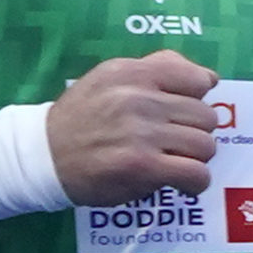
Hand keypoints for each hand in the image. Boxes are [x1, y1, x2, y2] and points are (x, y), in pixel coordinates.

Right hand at [43, 51, 219, 206]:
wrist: (44, 155)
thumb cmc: (83, 117)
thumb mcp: (111, 77)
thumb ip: (157, 69)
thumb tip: (209, 77)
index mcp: (132, 72)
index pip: (196, 79)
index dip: (197, 100)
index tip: (182, 114)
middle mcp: (137, 97)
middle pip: (205, 115)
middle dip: (196, 132)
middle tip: (176, 143)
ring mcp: (140, 132)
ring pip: (205, 145)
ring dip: (196, 159)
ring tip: (176, 162)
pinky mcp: (142, 165)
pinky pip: (196, 174)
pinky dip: (195, 182)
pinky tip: (182, 183)